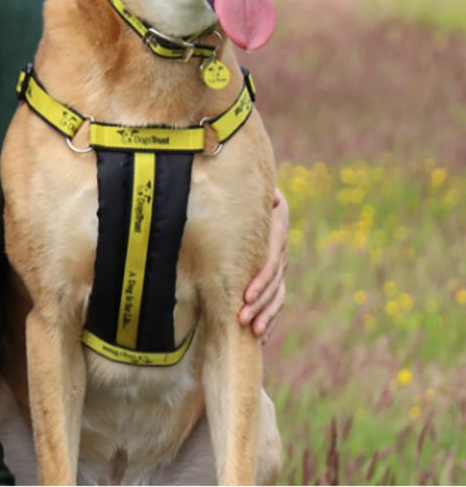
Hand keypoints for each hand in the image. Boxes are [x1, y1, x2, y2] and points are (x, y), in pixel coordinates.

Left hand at [239, 187, 288, 338]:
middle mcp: (281, 252)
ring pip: (278, 295)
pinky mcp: (276, 275)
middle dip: (259, 304)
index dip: (260, 281)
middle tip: (242, 320)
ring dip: (267, 315)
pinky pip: (277, 300)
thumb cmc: (248, 190)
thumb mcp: (254, 187)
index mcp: (276, 233)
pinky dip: (270, 318)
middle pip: (273, 284)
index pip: (270, 262)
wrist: (262, 195)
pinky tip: (261, 337)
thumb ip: (259, 194)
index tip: (246, 296)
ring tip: (254, 333)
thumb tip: (272, 195)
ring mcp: (281, 265)